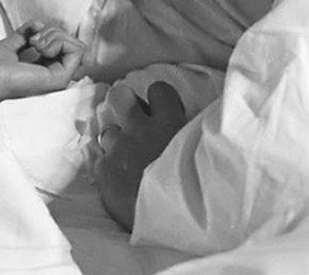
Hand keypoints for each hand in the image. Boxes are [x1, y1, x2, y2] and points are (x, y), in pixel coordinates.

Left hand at [0, 21, 83, 99]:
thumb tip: (39, 24)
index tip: (32, 35)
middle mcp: (54, 75)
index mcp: (44, 69)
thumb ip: (27, 35)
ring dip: (55, 36)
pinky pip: (77, 51)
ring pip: (76, 45)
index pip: (65, 45)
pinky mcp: (60, 79)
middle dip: (53, 32)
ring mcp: (59, 78)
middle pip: (72, 43)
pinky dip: (59, 41)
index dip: (51, 33)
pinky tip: (40, 48)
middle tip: (33, 40)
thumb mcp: (13, 44)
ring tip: (35, 43)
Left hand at [94, 81, 187, 230]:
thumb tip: (202, 121)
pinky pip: (102, 161)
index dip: (159, 100)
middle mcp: (140, 128)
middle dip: (125, 105)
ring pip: (109, 131)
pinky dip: (112, 170)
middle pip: (119, 96)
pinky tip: (124, 183)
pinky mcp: (105, 170)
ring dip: (119, 142)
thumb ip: (195, 132)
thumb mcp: (205, 150)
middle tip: (134, 121)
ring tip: (131, 160)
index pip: (158, 89)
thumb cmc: (199, 186)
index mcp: (169, 120)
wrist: (174, 219)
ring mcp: (120, 148)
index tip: (162, 112)